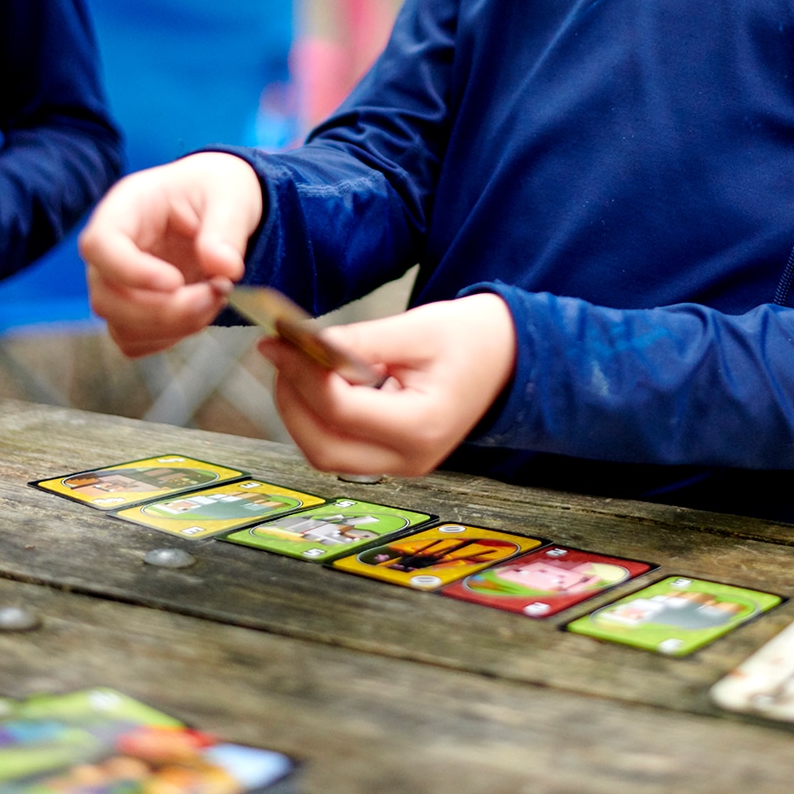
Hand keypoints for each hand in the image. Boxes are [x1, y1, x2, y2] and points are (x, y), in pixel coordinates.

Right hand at [79, 154, 263, 356]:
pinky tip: (202, 311)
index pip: (100, 245)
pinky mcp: (131, 309)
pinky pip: (135, 340)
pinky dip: (171, 336)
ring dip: (173, 326)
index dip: (132, 272)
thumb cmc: (215, 190)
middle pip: (106, 296)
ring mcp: (117, 283)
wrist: (217, 205)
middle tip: (216, 294)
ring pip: (120, 325)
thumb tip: (225, 268)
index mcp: (125, 208)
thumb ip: (227, 228)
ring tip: (217, 297)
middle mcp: (111, 249)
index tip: (177, 282)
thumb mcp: (231, 195)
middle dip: (163, 310)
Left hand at [258, 293, 515, 476]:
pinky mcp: (396, 456)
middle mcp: (411, 459)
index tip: (280, 338)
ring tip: (294, 364)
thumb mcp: (416, 329)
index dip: (301, 373)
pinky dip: (321, 416)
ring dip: (300, 411)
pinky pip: (343, 446)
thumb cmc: (473, 337)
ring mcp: (405, 464)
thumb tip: (300, 342)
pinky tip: (319, 380)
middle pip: (323, 448)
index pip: (340, 410)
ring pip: (326, 453)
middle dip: (291, 400)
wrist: (515, 356)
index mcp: (421, 427)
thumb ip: (358, 341)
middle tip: (278, 354)